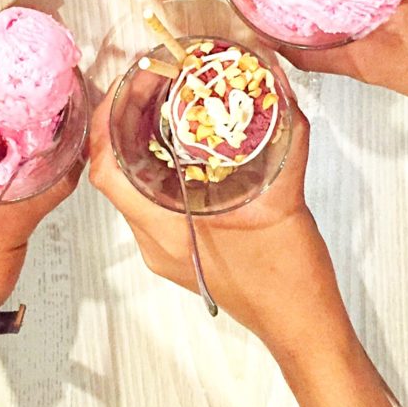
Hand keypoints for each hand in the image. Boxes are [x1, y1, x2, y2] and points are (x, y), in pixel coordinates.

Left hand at [88, 94, 351, 361]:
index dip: (105, 123)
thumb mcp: (287, 201)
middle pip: (117, 172)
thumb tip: (278, 84)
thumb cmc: (289, 278)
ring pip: (134, 183)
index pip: (107, 172)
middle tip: (151, 80)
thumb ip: (287, 138)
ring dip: (142, 139)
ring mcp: (166, 246)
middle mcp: (156, 240)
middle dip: (126, 120)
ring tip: (165, 99)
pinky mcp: (181, 246)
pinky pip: (154, 197)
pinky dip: (162, 162)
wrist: (302, 326)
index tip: (125, 86)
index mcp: (166, 232)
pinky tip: (187, 137)